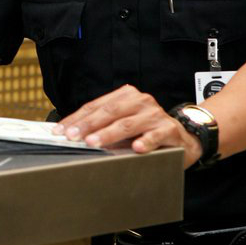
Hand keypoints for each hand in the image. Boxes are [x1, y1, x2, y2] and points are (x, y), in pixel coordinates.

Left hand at [53, 84, 202, 167]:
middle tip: (73, 137)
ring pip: (127, 124)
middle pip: (109, 112)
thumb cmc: (147, 130)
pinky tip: (136, 148)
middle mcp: (140, 101)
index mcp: (126, 96)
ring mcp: (155, 114)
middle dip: (88, 125)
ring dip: (108, 134)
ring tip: (94, 143)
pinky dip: (145, 141)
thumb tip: (73, 135)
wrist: (184, 137)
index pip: (96, 106)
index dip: (77, 118)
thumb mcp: (123, 124)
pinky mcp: (169, 129)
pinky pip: (154, 135)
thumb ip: (102, 126)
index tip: (61, 130)